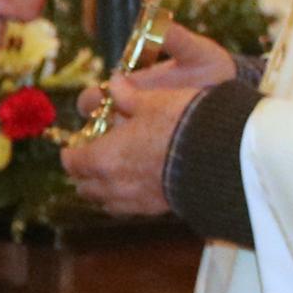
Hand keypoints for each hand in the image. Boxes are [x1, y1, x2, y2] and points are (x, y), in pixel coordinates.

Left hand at [63, 82, 200, 216]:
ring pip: (105, 202)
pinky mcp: (157, 209)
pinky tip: (138, 183)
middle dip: (84, 174)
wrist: (221, 157)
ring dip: (103, 189)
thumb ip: (128, 95)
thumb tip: (114, 83)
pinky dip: (125, 198)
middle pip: (85, 188)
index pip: (73, 162)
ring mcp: (135, 201)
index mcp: (103, 158)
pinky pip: (129, 208)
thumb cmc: (182, 123)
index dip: (71, 153)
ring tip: (113, 172)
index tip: (74, 146)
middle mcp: (113, 185)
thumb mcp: (153, 101)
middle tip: (92, 158)